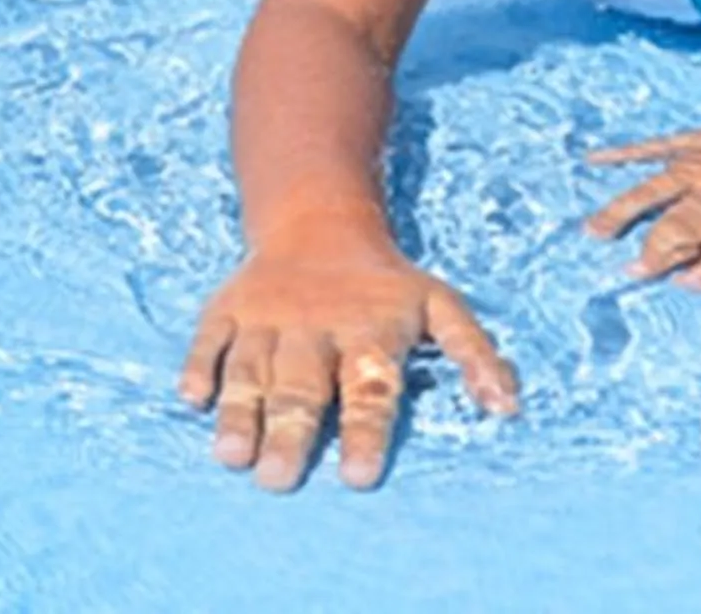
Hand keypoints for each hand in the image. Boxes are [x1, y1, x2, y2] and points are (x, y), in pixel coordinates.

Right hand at [181, 228, 517, 491]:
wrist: (318, 220)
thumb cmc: (385, 284)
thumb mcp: (439, 305)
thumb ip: (472, 353)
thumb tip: (508, 407)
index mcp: (368, 332)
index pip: (369, 387)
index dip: (365, 431)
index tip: (358, 475)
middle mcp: (314, 327)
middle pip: (303, 386)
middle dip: (290, 432)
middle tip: (278, 480)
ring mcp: (266, 317)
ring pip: (251, 368)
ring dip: (239, 410)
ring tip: (232, 456)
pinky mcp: (228, 308)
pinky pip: (209, 338)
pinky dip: (199, 365)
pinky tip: (192, 399)